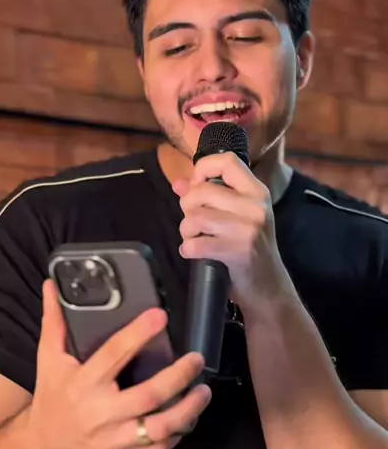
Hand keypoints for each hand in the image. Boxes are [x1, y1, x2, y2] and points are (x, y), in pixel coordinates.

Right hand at [27, 281, 210, 448]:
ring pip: (159, 428)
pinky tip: (187, 419)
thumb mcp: (48, 358)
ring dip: (188, 409)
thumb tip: (51, 284)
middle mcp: (98, 413)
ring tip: (203, 391)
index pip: (114, 353)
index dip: (139, 333)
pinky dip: (176, 435)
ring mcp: (111, 442)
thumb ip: (54, 322)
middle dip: (179, 376)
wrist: (43, 448)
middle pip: (149, 395)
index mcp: (82, 382)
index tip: (161, 316)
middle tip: (197, 359)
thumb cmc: (52, 396)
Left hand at [174, 152, 292, 316]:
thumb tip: (179, 183)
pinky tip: (194, 252)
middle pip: (203, 191)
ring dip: (186, 229)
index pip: (227, 161)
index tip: (198, 186)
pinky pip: (196, 243)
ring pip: (196, 216)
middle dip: (188, 206)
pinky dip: (188, 248)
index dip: (203, 169)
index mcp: (256, 191)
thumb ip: (208, 196)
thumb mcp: (237, 217)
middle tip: (194, 221)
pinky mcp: (237, 251)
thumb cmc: (250, 248)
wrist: (269, 287)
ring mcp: (247, 229)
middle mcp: (255, 206)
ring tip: (193, 237)